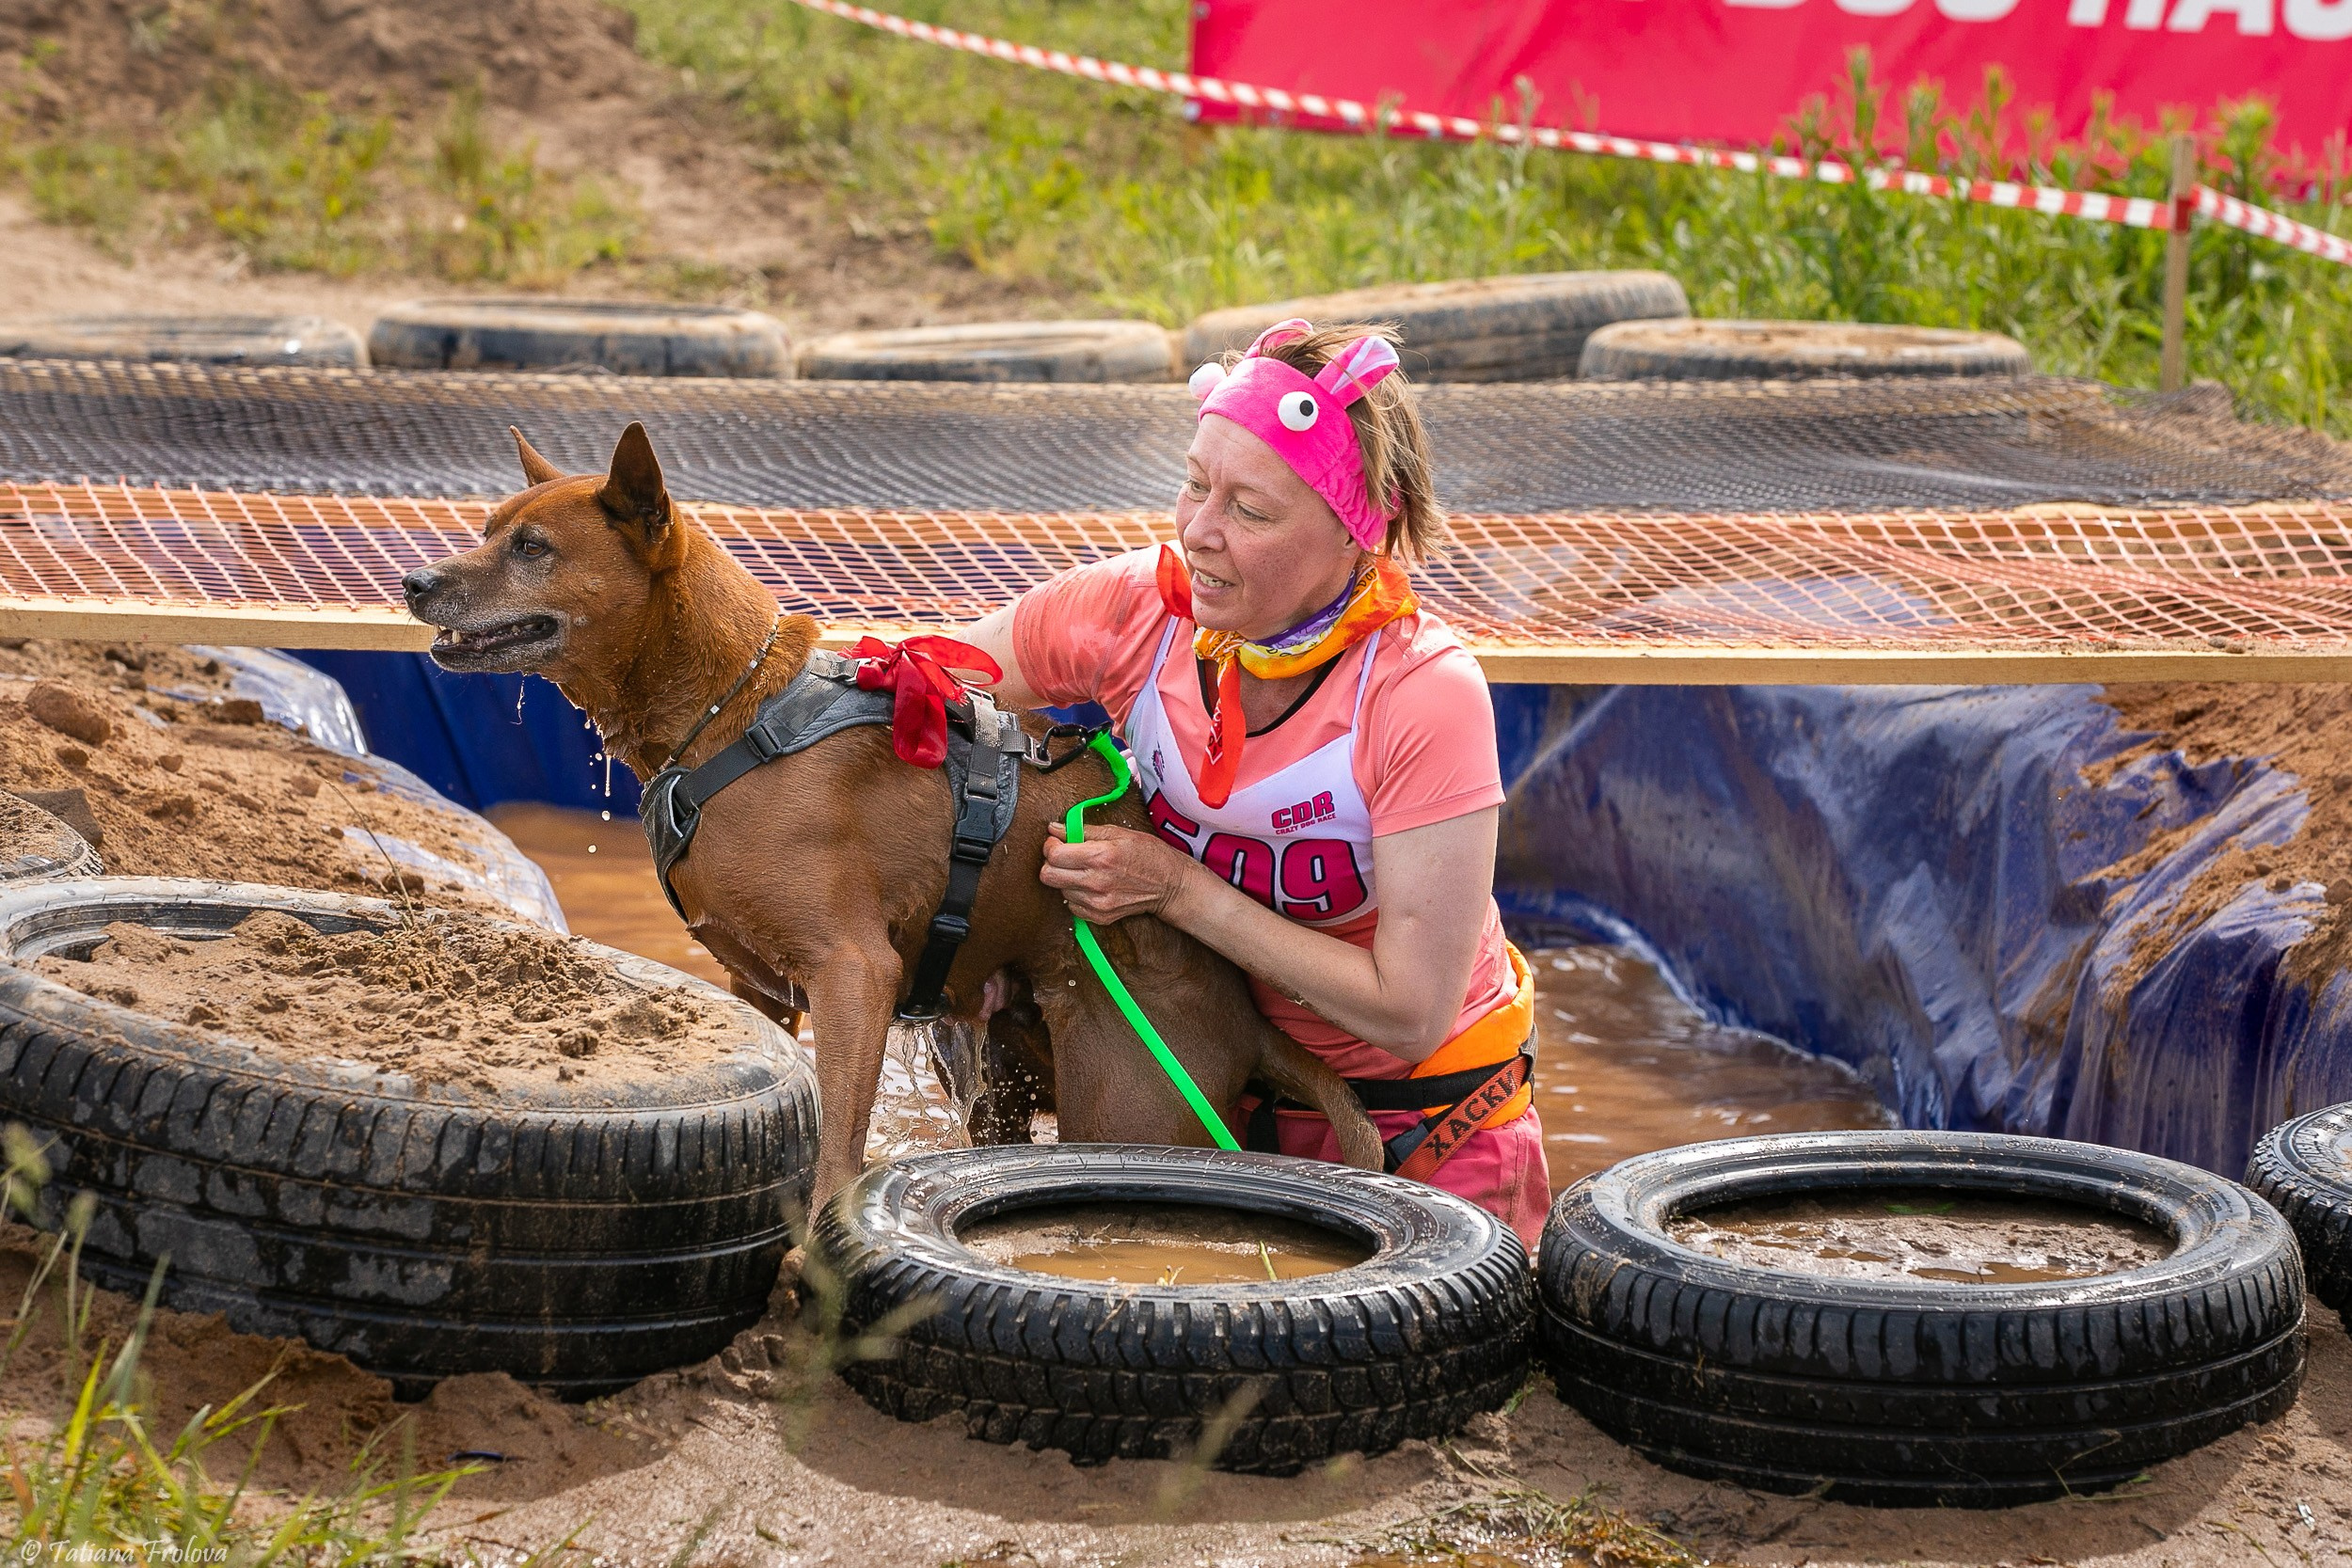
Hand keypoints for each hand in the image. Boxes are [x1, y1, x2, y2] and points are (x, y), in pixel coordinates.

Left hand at [1040, 822, 1196, 924]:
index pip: (1054, 855)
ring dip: (1066, 879)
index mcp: (1100, 856)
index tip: (1057, 842)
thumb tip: (1054, 828)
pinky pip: (1072, 906)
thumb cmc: (1148, 855)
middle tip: (1064, 856)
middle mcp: (1096, 882)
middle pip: (1048, 876)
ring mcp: (1097, 903)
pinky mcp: (1100, 917)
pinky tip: (1092, 886)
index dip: (1050, 846)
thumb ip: (1083, 831)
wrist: (1170, 885)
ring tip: (1085, 871)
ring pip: (1059, 891)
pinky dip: (1077, 895)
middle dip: (1051, 864)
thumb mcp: (1119, 833)